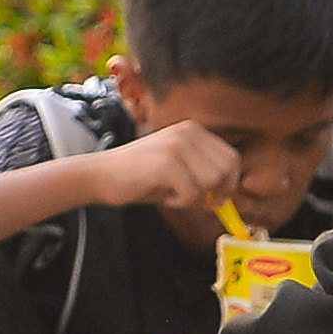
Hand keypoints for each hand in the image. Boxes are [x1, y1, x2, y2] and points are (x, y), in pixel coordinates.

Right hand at [77, 120, 243, 215]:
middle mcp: (187, 132)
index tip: (217, 199)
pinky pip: (192, 193)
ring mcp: (177, 145)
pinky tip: (165, 197)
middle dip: (218, 191)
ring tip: (174, 195)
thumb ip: (202, 179)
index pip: (231, 157)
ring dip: (196, 197)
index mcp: (192, 130)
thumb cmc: (139, 178)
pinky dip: (182, 202)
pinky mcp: (166, 162)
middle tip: (199, 202)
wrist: (101, 175)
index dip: (230, 182)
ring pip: (212, 181)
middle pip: (227, 168)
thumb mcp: (177, 172)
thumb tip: (225, 199)